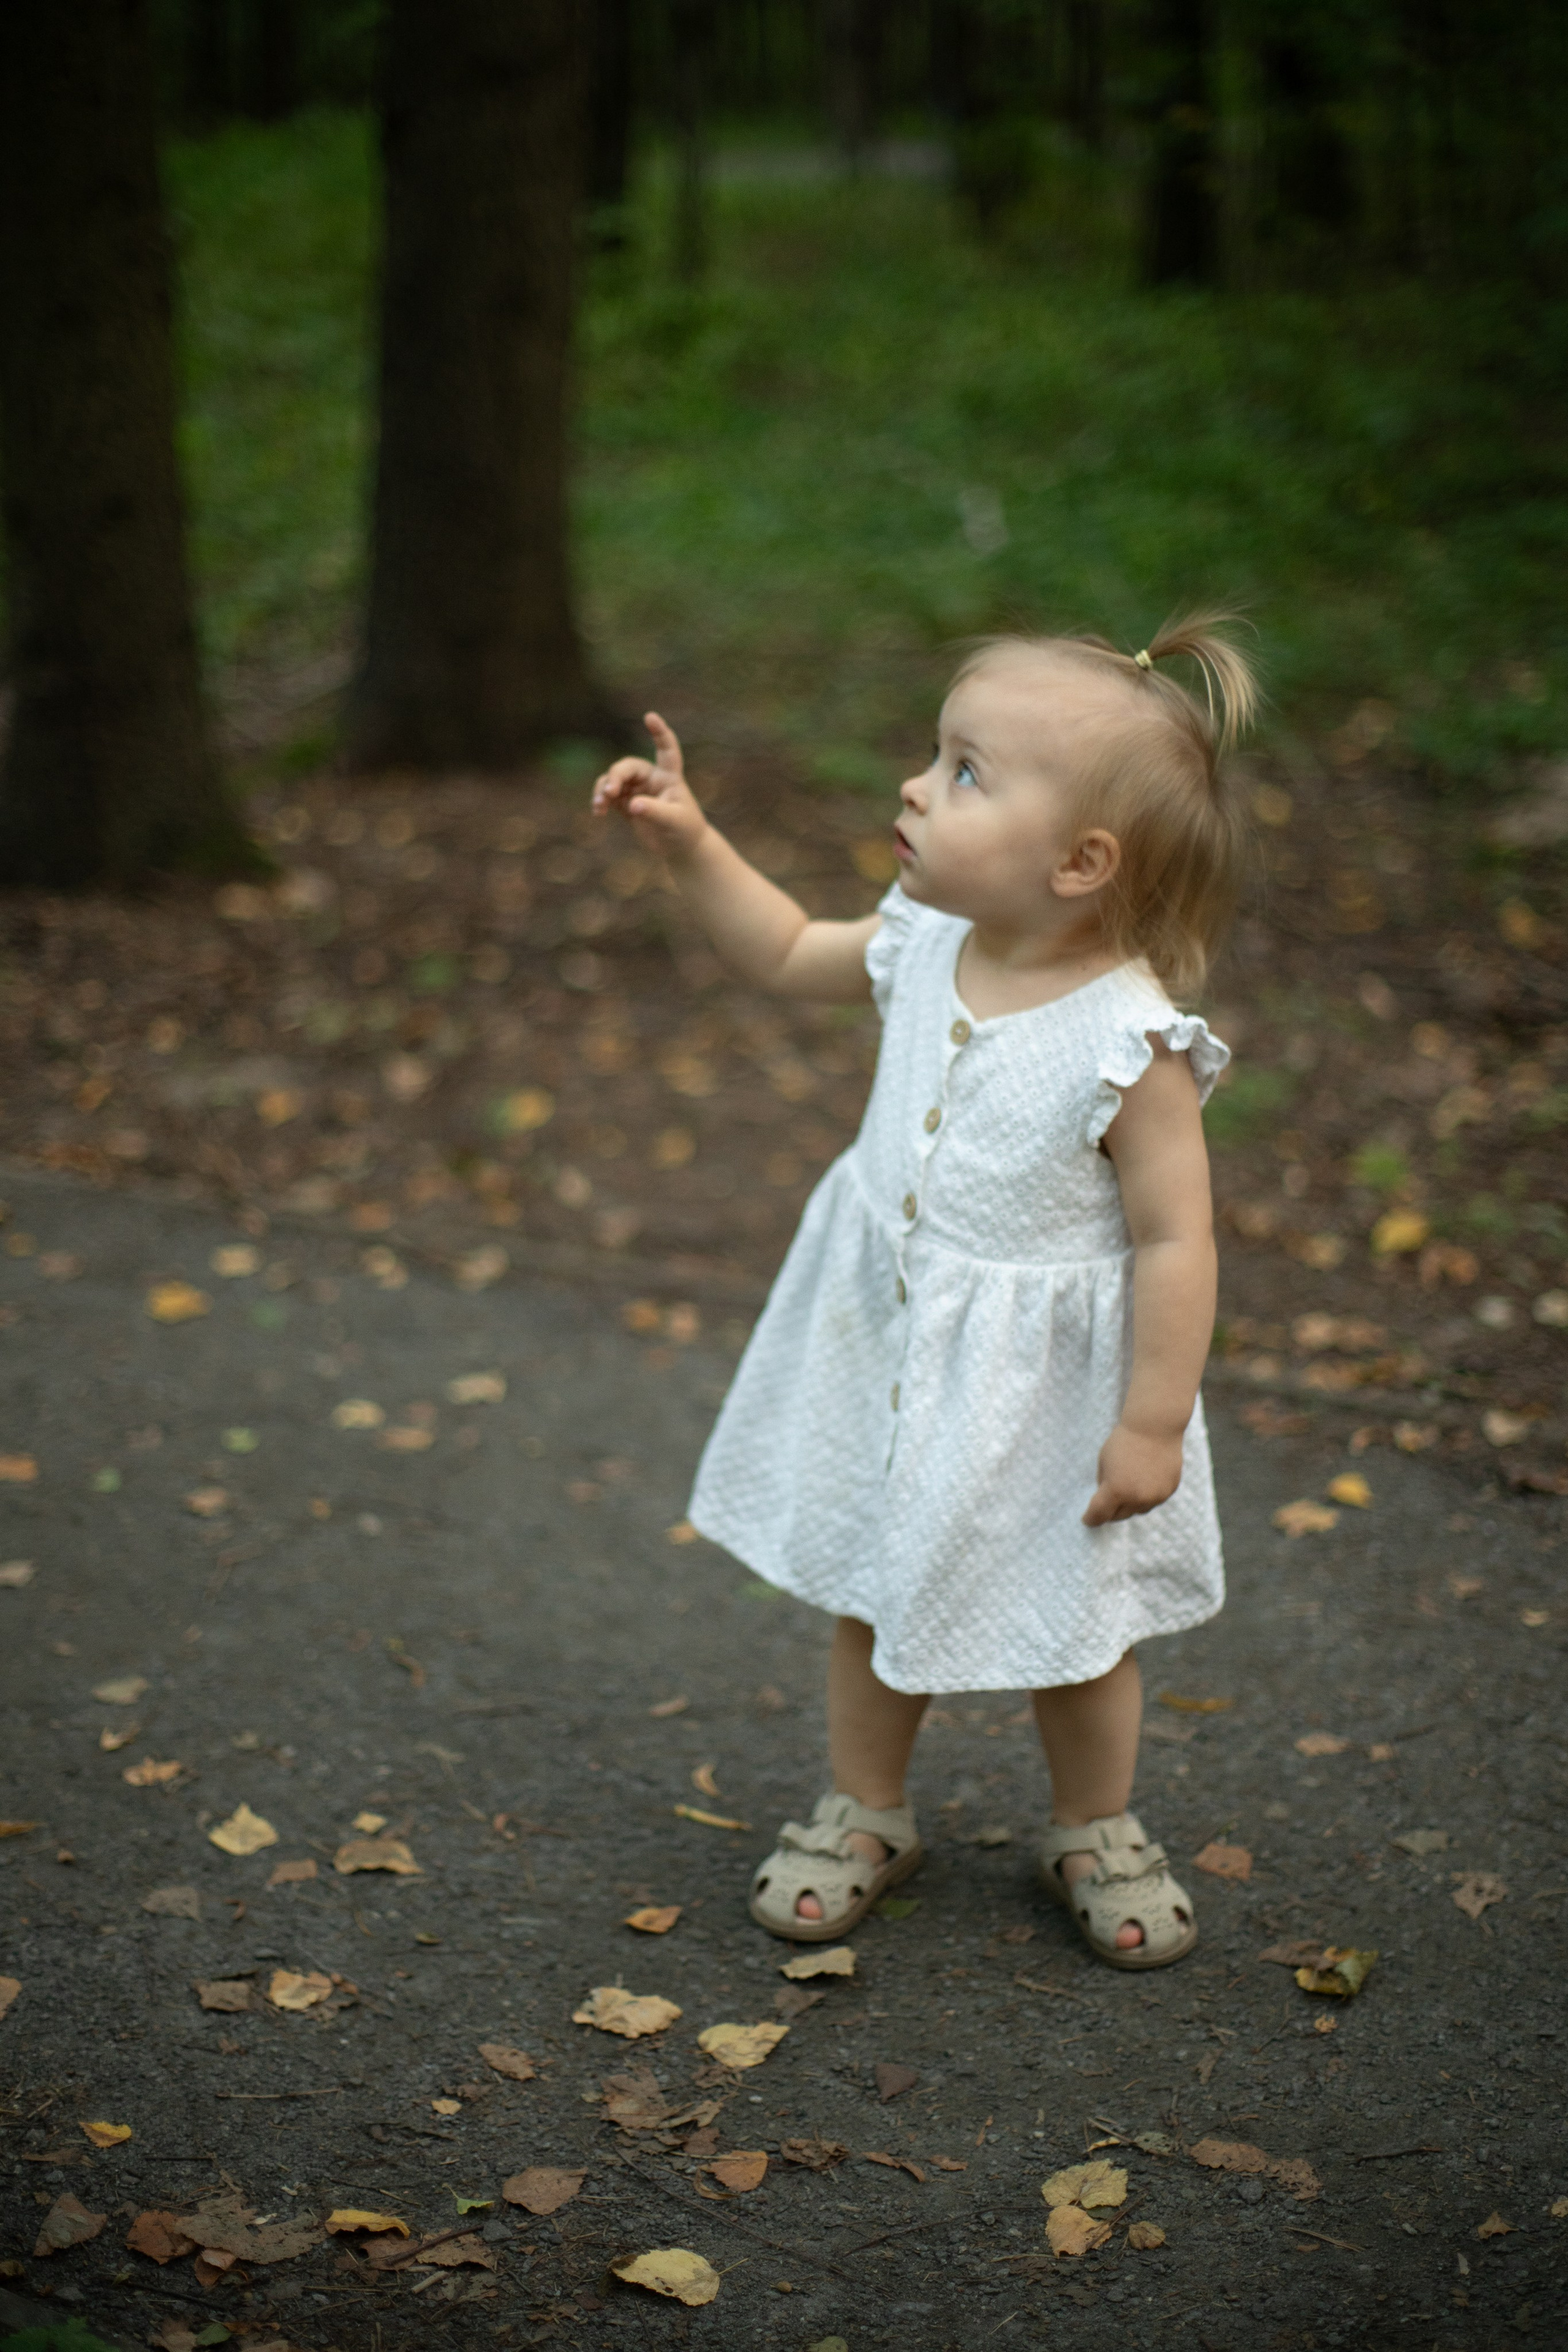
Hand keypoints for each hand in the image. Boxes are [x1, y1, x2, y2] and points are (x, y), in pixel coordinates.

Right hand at [591, 712, 706, 862]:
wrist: (680, 849)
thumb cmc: (686, 831)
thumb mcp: (675, 821)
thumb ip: (655, 811)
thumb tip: (632, 805)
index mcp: (669, 776)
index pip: (666, 750)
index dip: (659, 733)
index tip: (650, 716)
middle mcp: (651, 778)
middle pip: (628, 767)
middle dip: (616, 776)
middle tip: (610, 792)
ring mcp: (637, 790)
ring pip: (614, 780)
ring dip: (604, 789)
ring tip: (600, 804)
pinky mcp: (626, 804)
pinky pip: (608, 796)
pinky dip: (600, 801)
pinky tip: (598, 812)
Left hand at [1083, 1422, 1183, 1525]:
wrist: (1156, 1427)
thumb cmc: (1125, 1440)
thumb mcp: (1104, 1461)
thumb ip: (1103, 1483)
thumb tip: (1106, 1499)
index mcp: (1116, 1490)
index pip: (1099, 1515)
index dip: (1091, 1519)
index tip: (1087, 1519)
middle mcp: (1137, 1498)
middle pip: (1119, 1516)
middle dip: (1110, 1512)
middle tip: (1106, 1506)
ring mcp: (1156, 1496)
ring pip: (1138, 1510)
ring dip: (1129, 1505)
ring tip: (1127, 1490)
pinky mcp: (1169, 1491)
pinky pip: (1153, 1502)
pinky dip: (1146, 1497)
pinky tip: (1143, 1483)